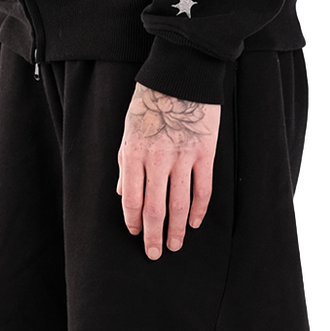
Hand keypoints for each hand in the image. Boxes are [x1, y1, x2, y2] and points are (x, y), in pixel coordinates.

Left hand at [116, 84, 219, 259]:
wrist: (180, 76)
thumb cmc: (150, 103)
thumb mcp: (128, 132)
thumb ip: (126, 164)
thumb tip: (123, 194)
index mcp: (135, 155)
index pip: (132, 199)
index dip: (133, 221)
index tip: (135, 234)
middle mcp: (158, 160)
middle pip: (155, 208)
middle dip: (153, 235)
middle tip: (153, 253)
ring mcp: (184, 158)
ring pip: (179, 204)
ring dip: (176, 230)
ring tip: (174, 246)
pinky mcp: (205, 154)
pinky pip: (203, 189)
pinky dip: (198, 210)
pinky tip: (194, 222)